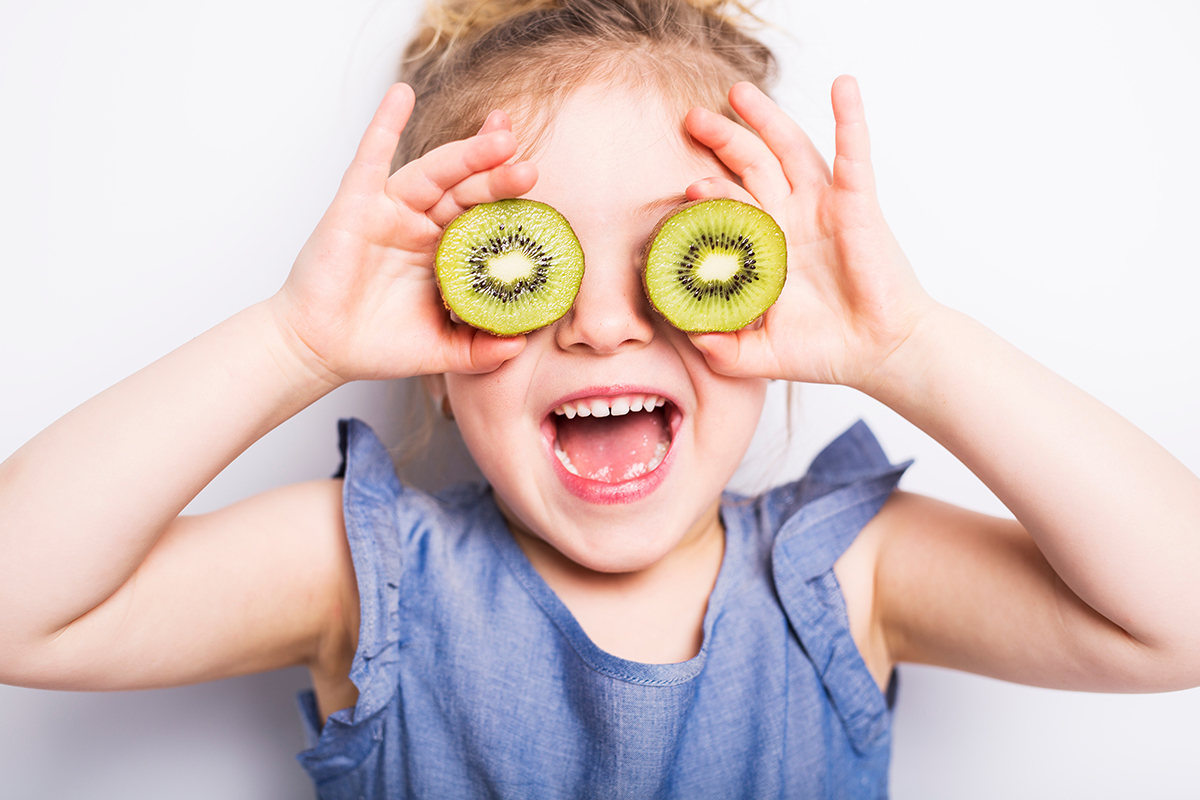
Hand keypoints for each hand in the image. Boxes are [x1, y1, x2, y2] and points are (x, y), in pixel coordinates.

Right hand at [269, 84, 536, 384]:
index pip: (485, 217)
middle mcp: (422, 225)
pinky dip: (385, 124)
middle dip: (498, 175)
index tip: (541, 190)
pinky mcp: (356, 205)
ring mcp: (390, 211)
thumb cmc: (376, 345)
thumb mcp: (442, 350)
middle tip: (528, 166)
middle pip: (467, 190)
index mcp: (446, 252)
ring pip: (434, 173)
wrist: (321, 351)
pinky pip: (371, 157)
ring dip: (466, 153)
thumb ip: (481, 349)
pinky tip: (402, 94)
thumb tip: (519, 345)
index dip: (510, 202)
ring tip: (500, 138)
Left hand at [683, 77, 934, 390]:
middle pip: (752, 164)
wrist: (879, 355)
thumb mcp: (758, 353)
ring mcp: (824, 206)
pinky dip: (850, 117)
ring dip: (766, 118)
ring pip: (790, 149)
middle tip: (692, 118)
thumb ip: (721, 348)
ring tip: (738, 92)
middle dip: (723, 139)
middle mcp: (792, 218)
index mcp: (766, 245)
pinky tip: (842, 85)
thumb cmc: (825, 350)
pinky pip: (853, 153)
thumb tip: (687, 337)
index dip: (708, 193)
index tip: (686, 186)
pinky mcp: (857, 204)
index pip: (729, 206)